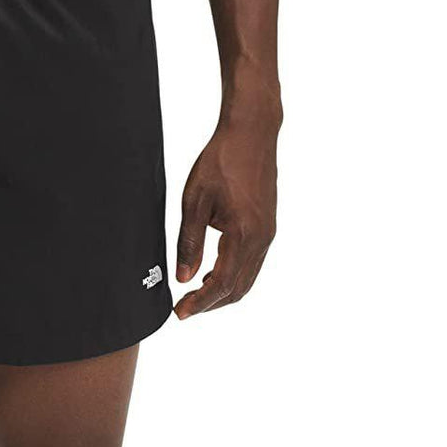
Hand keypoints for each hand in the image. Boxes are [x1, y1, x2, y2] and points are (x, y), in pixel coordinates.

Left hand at [174, 118, 277, 319]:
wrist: (252, 133)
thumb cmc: (221, 161)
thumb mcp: (194, 202)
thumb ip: (189, 243)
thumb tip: (184, 278)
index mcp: (244, 234)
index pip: (221, 283)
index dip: (199, 303)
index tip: (179, 313)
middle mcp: (262, 238)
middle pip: (237, 289)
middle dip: (209, 304)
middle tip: (183, 309)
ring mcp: (268, 234)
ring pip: (247, 279)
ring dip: (221, 293)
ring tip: (194, 296)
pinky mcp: (268, 228)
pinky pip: (252, 264)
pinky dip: (232, 278)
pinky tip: (212, 274)